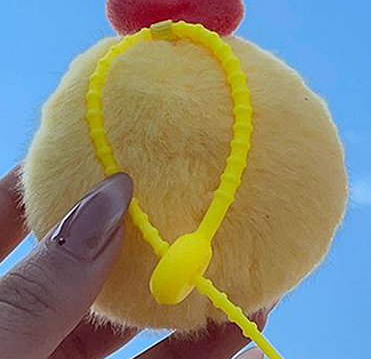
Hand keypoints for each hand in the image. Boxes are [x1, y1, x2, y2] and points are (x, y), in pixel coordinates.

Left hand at [0, 167, 273, 357]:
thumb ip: (45, 281)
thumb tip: (112, 193)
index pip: (13, 217)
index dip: (52, 173)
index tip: (104, 135)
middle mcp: (28, 328)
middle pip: (90, 261)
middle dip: (143, 221)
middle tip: (192, 178)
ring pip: (134, 317)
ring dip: (188, 283)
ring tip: (243, 241)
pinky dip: (205, 347)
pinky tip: (243, 316)